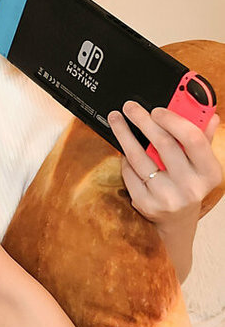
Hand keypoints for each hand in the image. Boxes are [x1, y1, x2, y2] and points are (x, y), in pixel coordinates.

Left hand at [107, 102, 221, 227]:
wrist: (177, 220)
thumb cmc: (189, 184)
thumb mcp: (201, 164)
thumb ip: (203, 138)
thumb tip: (209, 115)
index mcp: (209, 172)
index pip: (192, 138)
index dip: (173, 120)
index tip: (157, 109)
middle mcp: (190, 186)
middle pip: (163, 143)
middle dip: (143, 120)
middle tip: (130, 107)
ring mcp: (167, 197)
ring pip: (139, 157)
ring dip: (124, 134)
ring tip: (116, 119)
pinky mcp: (146, 204)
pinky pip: (129, 173)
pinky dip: (124, 159)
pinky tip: (123, 149)